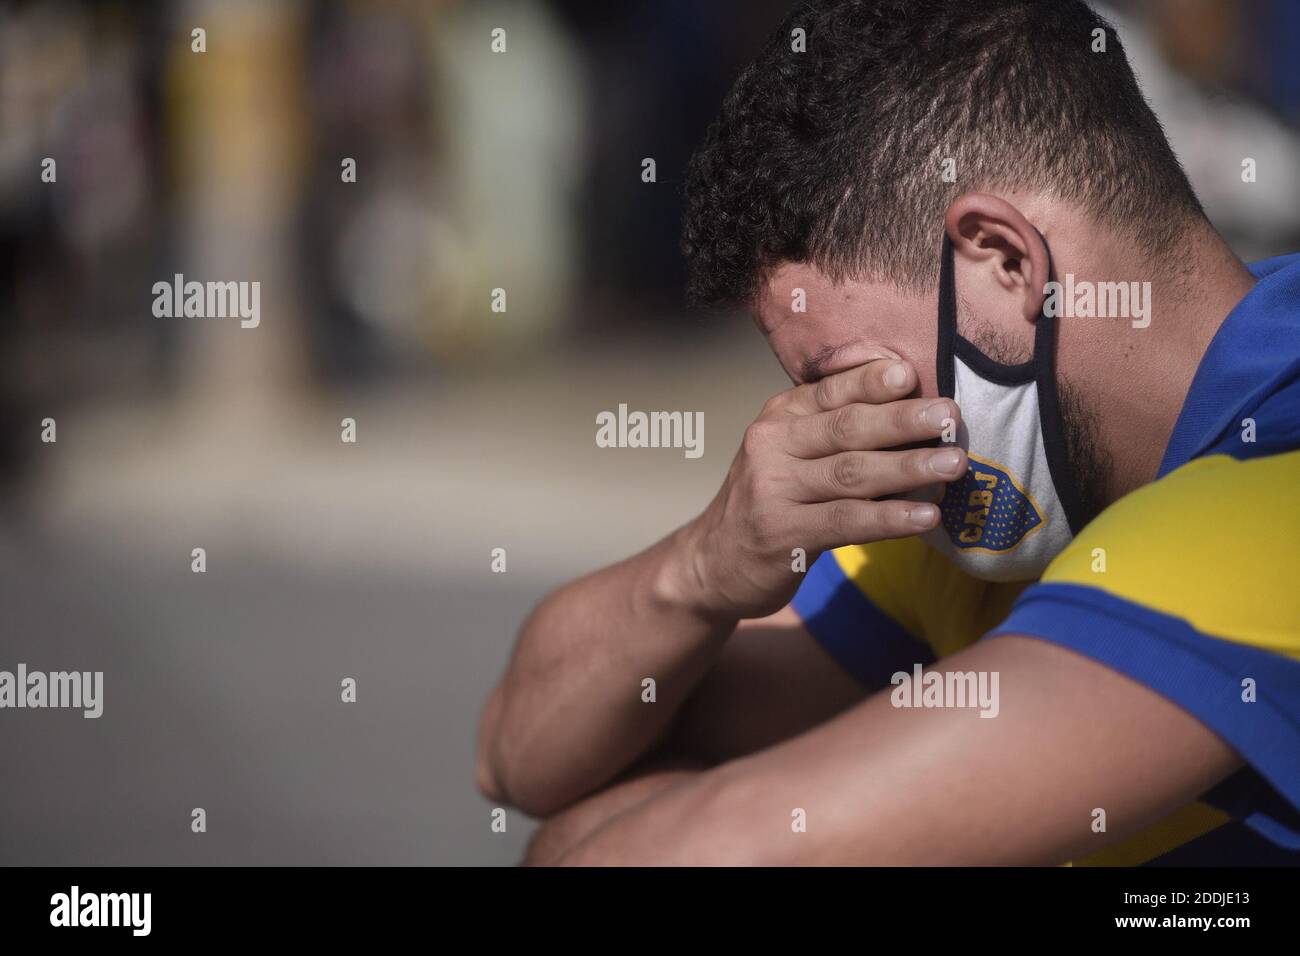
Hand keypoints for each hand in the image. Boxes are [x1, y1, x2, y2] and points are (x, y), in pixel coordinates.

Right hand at [673, 358, 963, 619]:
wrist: (714, 562)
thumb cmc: (771, 501)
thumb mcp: (790, 452)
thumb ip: (836, 430)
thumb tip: (916, 410)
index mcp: (780, 417)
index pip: (831, 391)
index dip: (871, 382)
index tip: (912, 374)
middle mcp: (771, 446)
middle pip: (846, 428)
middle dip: (903, 420)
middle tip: (952, 417)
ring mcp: (774, 491)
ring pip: (851, 473)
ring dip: (908, 468)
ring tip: (953, 464)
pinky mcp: (783, 536)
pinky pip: (846, 522)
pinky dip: (890, 518)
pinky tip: (926, 517)